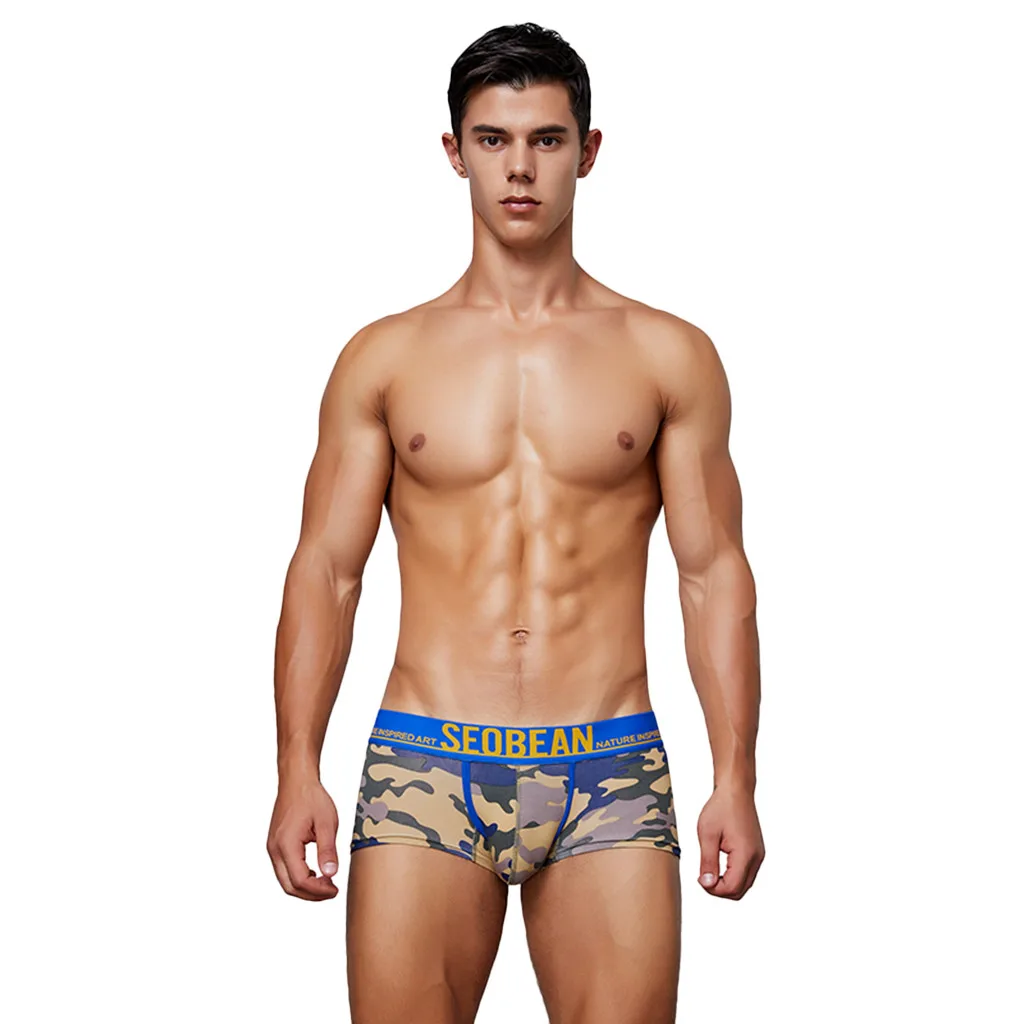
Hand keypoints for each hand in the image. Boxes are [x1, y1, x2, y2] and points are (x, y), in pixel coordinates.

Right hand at [267, 775, 339, 899]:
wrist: (297, 781)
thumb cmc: (311, 798)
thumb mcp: (326, 823)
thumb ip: (328, 850)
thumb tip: (331, 874)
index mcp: (286, 844)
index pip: (300, 880)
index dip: (318, 890)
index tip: (335, 890)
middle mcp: (275, 849)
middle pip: (289, 886)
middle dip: (311, 895)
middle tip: (332, 891)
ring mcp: (273, 848)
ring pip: (285, 881)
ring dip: (305, 887)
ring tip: (326, 883)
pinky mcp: (276, 846)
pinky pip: (284, 870)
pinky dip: (299, 878)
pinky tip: (316, 873)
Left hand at [695, 783, 764, 898]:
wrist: (735, 791)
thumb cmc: (721, 808)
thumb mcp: (707, 835)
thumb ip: (707, 862)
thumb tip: (707, 884)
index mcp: (745, 854)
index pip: (731, 888)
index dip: (713, 889)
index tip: (700, 878)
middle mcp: (756, 858)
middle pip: (739, 891)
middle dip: (720, 890)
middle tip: (703, 877)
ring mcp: (758, 855)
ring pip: (744, 884)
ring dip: (726, 883)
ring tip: (709, 870)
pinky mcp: (756, 852)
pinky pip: (746, 873)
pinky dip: (733, 875)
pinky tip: (720, 866)